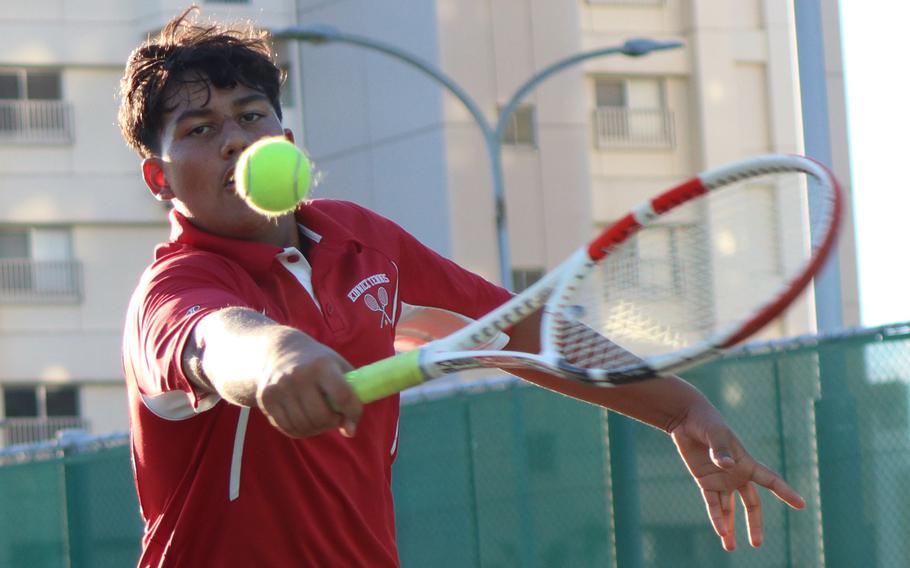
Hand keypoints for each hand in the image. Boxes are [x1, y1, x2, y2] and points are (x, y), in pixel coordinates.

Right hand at [256, 340, 361, 438]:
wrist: (279, 351)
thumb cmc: (317, 363)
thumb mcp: (338, 367)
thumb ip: (351, 395)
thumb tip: (349, 431)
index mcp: (322, 365)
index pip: (343, 396)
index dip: (352, 413)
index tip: (353, 421)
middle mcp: (299, 375)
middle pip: (322, 416)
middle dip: (333, 422)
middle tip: (335, 417)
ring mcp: (280, 388)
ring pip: (304, 426)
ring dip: (316, 428)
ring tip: (320, 418)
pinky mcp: (266, 399)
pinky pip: (287, 428)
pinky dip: (300, 430)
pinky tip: (304, 420)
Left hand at [669, 401, 805, 550]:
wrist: (686, 419)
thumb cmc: (706, 422)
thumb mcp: (715, 433)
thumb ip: (721, 450)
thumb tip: (726, 465)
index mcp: (746, 462)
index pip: (771, 480)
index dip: (786, 492)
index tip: (801, 504)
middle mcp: (737, 474)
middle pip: (751, 503)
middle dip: (755, 523)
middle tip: (757, 544)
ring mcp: (721, 479)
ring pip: (729, 509)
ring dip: (730, 527)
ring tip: (730, 548)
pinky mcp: (705, 481)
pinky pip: (712, 504)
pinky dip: (716, 518)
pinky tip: (720, 533)